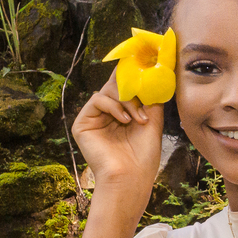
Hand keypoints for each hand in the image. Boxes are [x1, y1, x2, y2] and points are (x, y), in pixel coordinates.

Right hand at [71, 69, 163, 196]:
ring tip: (138, 119)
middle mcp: (107, 115)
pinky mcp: (83, 124)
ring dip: (127, 101)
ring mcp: (94, 119)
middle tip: (144, 82)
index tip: (146, 59)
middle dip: (132, 83)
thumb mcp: (153, 121)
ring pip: (109, 91)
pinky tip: (125, 120)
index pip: (125, 87)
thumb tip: (155, 73)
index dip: (133, 73)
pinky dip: (114, 106)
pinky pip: (97, 100)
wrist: (130, 178)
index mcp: (122, 114)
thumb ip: (151, 97)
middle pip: (116, 85)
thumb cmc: (143, 156)